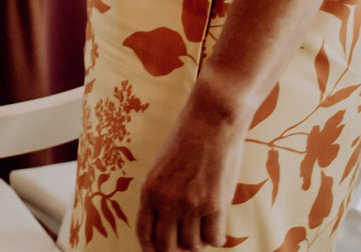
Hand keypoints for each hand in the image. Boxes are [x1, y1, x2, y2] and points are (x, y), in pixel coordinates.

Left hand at [136, 100, 242, 249]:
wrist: (211, 121)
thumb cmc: (187, 139)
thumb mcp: (161, 166)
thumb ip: (161, 193)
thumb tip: (166, 221)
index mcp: (149, 190)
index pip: (144, 233)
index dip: (151, 249)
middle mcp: (166, 201)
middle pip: (167, 247)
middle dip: (176, 249)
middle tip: (186, 241)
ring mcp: (191, 205)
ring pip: (193, 245)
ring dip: (199, 241)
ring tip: (203, 226)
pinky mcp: (216, 205)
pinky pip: (215, 239)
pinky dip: (216, 237)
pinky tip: (217, 224)